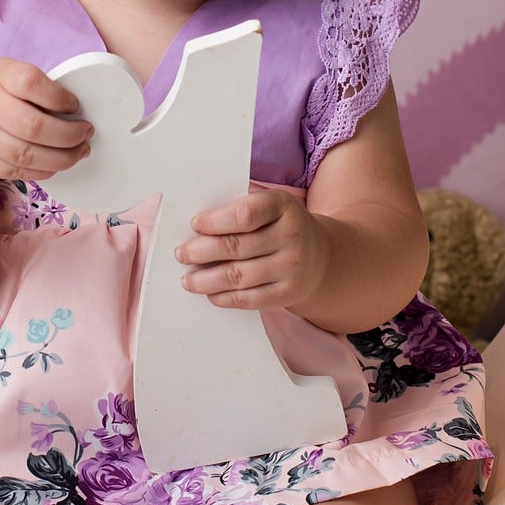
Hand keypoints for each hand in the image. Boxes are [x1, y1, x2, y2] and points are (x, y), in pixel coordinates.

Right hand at [0, 58, 92, 182]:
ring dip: (62, 158)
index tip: (74, 105)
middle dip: (70, 135)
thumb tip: (74, 109)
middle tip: (86, 133)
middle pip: (34, 127)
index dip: (59, 97)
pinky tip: (55, 164)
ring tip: (79, 152)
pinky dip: (42, 171)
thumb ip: (33, 83)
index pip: (31, 84)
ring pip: (27, 155)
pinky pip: (16, 172)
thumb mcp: (3, 71)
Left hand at [176, 188, 330, 309]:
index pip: (245, 213)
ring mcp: (292, 267)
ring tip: (188, 279)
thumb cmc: (281, 226)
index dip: (216, 221)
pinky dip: (224, 297)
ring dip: (206, 280)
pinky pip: (249, 299)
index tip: (195, 224)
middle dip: (201, 252)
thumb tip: (197, 226)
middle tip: (182, 254)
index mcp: (283, 206)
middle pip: (236, 246)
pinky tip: (210, 293)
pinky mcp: (288, 293)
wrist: (322, 257)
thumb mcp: (271, 206)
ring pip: (238, 276)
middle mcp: (292, 236)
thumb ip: (241, 209)